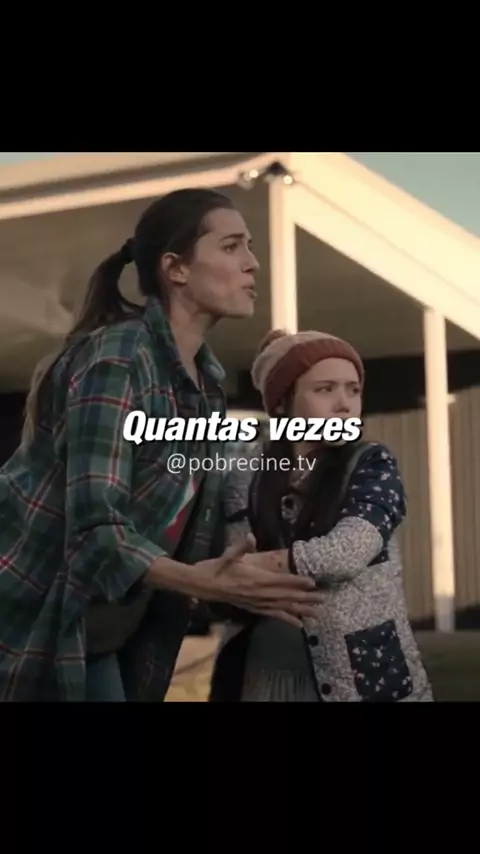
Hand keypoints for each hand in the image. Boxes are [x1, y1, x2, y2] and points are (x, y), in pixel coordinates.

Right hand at [187, 536, 322, 628]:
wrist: (203, 585)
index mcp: (255, 579)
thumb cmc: (217, 567)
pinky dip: (287, 620)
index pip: (281, 581)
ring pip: (283, 607)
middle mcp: (259, 594)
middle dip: (306, 597)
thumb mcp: (229, 555)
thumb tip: (250, 537)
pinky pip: (273, 615)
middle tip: (324, 598)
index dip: (297, 582)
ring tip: (318, 613)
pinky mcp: (254, 609)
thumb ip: (241, 547)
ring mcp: (257, 603)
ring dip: (301, 610)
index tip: (313, 582)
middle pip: (286, 596)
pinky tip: (300, 625)